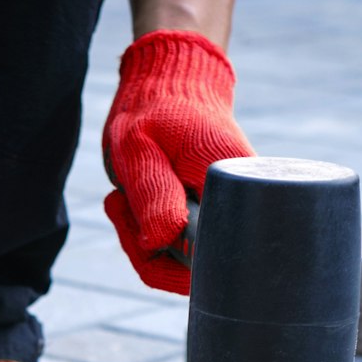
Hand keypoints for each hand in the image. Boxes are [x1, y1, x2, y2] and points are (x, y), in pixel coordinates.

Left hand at [102, 29, 254, 295]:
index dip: (174, 259)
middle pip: (194, 270)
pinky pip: (170, 256)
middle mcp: (240, 212)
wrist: (167, 90)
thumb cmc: (155, 112)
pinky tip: (126, 205)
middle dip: (147, 249)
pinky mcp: (204, 228)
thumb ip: (154, 192)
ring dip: (139, 242)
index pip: (217, 254)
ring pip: (177, 268)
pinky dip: (141, 239)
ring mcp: (222, 223)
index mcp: (237, 188)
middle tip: (121, 204)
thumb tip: (161, 242)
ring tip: (121, 199)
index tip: (142, 230)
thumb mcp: (141, 146)